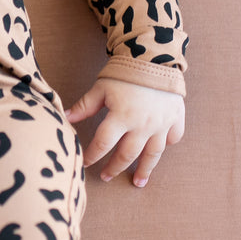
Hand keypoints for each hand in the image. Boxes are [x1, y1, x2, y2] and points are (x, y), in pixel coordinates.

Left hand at [66, 79, 184, 187]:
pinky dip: (166, 145)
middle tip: (106, 177)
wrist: (155, 56)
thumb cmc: (124, 72)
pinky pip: (173, 138)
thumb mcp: (101, 88)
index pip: (102, 144)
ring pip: (152, 154)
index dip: (91, 156)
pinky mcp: (176, 118)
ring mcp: (161, 124)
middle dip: (114, 167)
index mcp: (121, 117)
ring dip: (144, 169)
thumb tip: (64, 118)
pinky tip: (158, 152)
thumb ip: (84, 106)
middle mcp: (142, 125)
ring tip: (137, 182)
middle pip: (127, 154)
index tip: (84, 163)